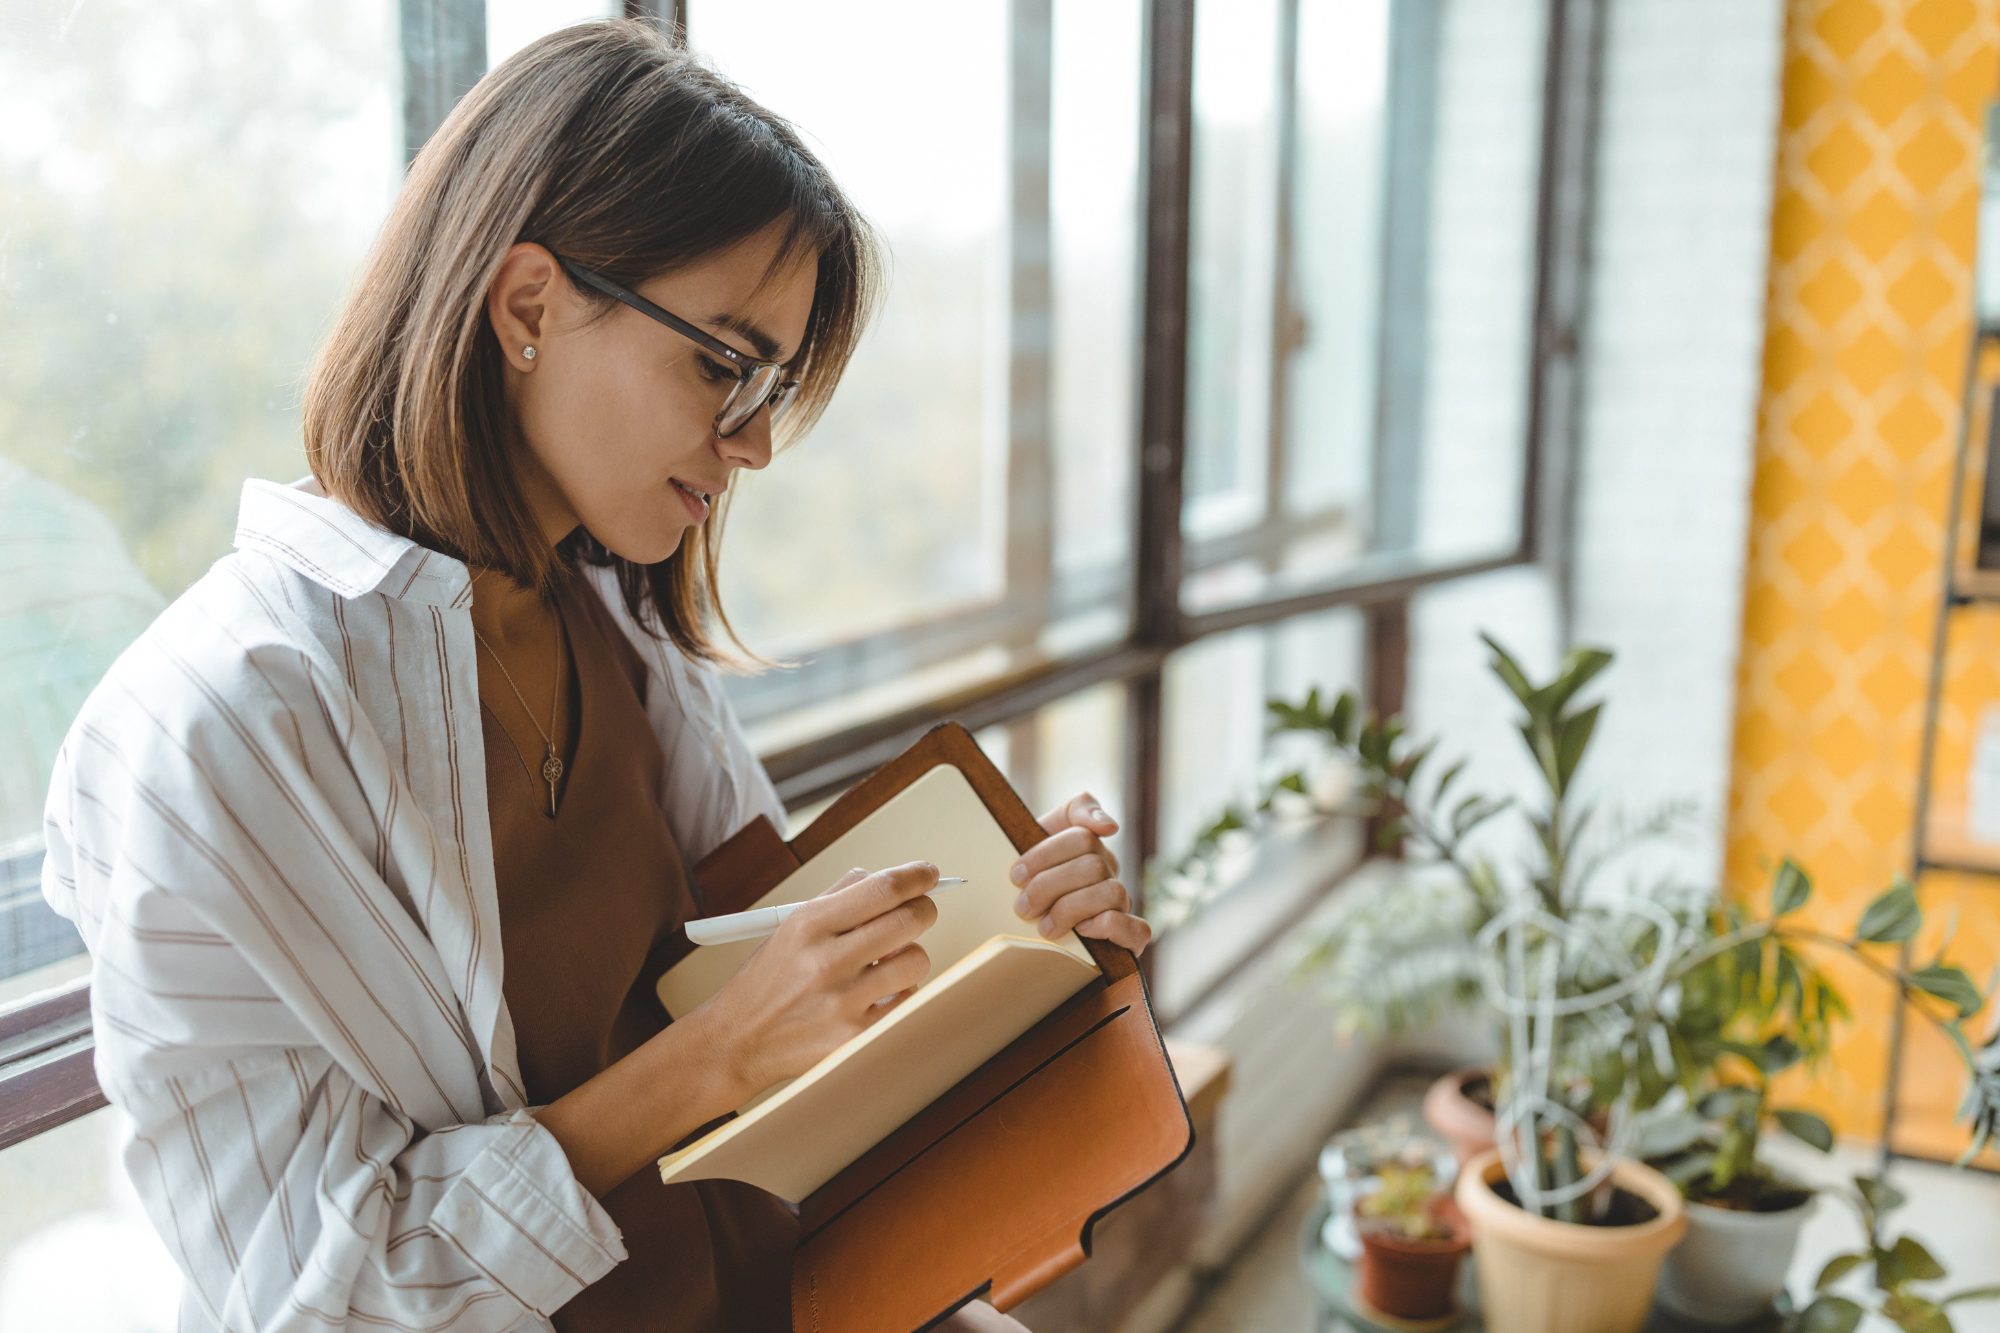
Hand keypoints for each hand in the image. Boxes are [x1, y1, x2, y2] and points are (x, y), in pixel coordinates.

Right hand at [693, 862, 942, 1096]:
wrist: (739, 1040)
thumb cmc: (769, 980)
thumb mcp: (790, 926)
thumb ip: (840, 896)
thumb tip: (891, 877)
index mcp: (810, 925)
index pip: (882, 888)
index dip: (917, 876)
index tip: (928, 874)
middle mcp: (827, 961)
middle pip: (909, 920)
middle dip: (923, 910)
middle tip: (918, 912)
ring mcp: (844, 1002)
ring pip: (916, 960)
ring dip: (910, 955)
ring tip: (886, 961)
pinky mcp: (856, 1036)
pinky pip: (908, 999)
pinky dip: (900, 991)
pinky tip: (877, 992)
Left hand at [1011, 792, 1150, 954]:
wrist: (1025, 933)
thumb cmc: (1031, 884)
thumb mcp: (1035, 840)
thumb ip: (1073, 812)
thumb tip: (1110, 825)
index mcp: (1089, 846)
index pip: (1081, 836)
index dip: (1045, 855)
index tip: (1016, 875)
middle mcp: (1109, 871)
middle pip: (1092, 865)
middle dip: (1050, 886)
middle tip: (1023, 906)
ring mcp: (1122, 903)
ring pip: (1112, 892)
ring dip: (1071, 909)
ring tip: (1044, 926)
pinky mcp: (1131, 937)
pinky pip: (1137, 929)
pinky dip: (1107, 926)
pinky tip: (1082, 930)